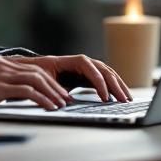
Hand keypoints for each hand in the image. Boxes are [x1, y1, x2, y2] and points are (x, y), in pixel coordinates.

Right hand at [0, 56, 72, 111]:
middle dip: (55, 87)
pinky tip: (48, 107)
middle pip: (39, 73)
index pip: (33, 68)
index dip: (49, 80)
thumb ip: (2, 82)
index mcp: (3, 63)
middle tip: (65, 99)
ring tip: (60, 104)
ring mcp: (2, 75)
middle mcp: (4, 66)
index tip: (59, 91)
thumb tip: (18, 93)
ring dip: (51, 93)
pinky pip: (27, 92)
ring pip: (36, 80)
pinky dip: (41, 99)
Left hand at [14, 54, 131, 102]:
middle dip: (115, 85)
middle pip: (103, 69)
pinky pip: (105, 80)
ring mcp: (87, 69)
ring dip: (118, 86)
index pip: (89, 67)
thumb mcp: (42, 79)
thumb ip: (53, 87)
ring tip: (127, 100)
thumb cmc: (36, 74)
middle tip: (123, 100)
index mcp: (71, 61)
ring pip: (107, 74)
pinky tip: (121, 97)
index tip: (105, 97)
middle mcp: (82, 63)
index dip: (99, 81)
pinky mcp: (88, 77)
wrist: (33, 70)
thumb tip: (64, 100)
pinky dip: (114, 87)